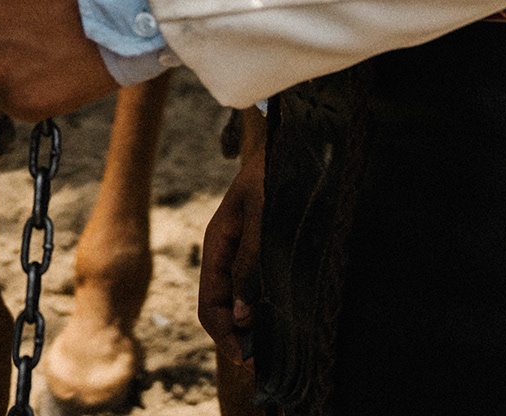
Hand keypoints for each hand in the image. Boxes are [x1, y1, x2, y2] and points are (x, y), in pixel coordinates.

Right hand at [199, 112, 264, 412]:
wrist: (295, 140)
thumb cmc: (276, 171)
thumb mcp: (263, 215)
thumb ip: (252, 261)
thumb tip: (241, 314)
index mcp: (218, 245)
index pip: (210, 304)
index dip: (224, 335)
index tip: (247, 358)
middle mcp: (229, 253)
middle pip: (223, 309)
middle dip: (237, 340)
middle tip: (263, 365)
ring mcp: (246, 251)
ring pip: (241, 302)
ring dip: (252, 329)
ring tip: (273, 353)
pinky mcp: (265, 248)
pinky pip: (257, 287)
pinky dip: (264, 311)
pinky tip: (281, 323)